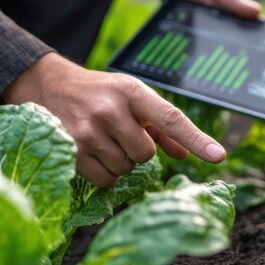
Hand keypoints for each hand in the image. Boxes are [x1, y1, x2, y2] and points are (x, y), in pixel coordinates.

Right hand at [2, 53, 225, 185]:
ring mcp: (88, 131)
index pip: (172, 118)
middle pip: (146, 154)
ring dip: (120, 162)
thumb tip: (186, 155)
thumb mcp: (131, 98)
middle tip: (121, 135)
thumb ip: (161, 127)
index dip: (197, 139)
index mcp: (132, 92)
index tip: (218, 156)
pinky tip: (93, 153)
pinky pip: (106, 179)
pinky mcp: (71, 151)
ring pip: (125, 169)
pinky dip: (105, 173)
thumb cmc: (100, 94)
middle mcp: (111, 110)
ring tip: (103, 140)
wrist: (47, 85)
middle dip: (138, 150)